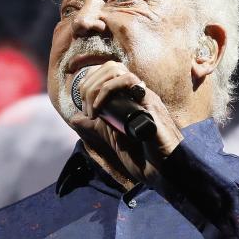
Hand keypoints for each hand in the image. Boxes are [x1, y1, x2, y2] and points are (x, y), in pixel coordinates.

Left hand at [69, 61, 183, 181]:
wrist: (163, 171)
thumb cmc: (144, 157)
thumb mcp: (112, 137)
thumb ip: (96, 126)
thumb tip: (75, 118)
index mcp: (130, 98)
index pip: (107, 72)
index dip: (89, 82)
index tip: (84, 108)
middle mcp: (138, 93)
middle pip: (109, 67)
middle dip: (89, 85)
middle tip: (87, 111)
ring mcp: (144, 96)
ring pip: (115, 69)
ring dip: (96, 87)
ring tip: (92, 110)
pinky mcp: (150, 102)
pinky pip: (128, 81)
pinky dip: (107, 90)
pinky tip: (100, 108)